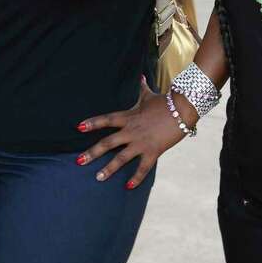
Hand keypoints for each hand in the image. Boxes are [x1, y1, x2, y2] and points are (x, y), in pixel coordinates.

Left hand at [76, 80, 194, 189]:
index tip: (79, 127)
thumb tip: (141, 75)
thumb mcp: (149, 95)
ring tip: (98, 177)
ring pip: (121, 158)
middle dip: (92, 153)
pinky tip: (128, 187)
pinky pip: (143, 168)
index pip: (106, 120)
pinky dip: (136, 178)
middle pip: (108, 143)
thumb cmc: (165, 102)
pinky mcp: (153, 151)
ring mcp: (141, 142)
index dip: (92, 123)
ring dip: (109, 169)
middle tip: (79, 161)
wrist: (182, 109)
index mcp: (128, 117)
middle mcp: (131, 131)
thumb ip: (142, 88)